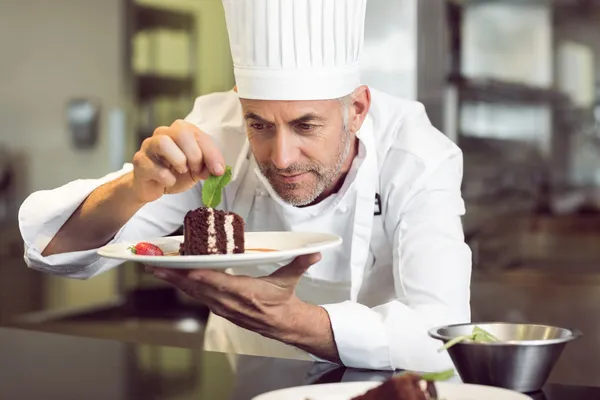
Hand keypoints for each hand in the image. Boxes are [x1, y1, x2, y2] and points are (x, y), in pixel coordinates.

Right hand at [131, 119, 225, 202]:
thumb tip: (218, 169)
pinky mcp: (139, 161)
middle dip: (195, 155)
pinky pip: (154, 167)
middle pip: (182, 133)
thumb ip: (208, 166)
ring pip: (164, 143)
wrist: (152, 187)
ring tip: (182, 171)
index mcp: (180, 131)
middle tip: (196, 170)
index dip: (211, 153)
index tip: (218, 170)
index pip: (199, 134)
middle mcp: (163, 133)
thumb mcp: (197, 170)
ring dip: (179, 161)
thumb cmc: (175, 173)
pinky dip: (166, 178)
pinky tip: (169, 181)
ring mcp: (149, 146)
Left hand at [149, 254, 321, 339]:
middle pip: (198, 288)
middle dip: (175, 276)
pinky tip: (174, 278)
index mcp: (246, 293)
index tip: (185, 268)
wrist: (283, 324)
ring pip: (194, 293)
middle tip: (155, 265)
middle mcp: (230, 302)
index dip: (201, 276)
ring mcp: (223, 307)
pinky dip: (184, 287)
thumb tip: (315, 252)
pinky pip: (198, 297)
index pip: (220, 283)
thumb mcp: (290, 279)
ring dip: (175, 281)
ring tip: (157, 269)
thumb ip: (300, 263)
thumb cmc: (283, 301)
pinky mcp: (220, 309)